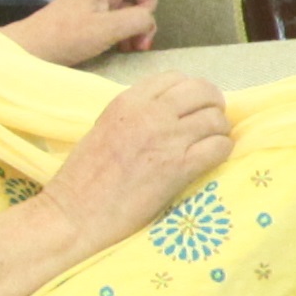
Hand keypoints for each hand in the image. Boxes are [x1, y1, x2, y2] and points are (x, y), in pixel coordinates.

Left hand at [0, 0, 157, 63]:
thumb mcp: (106, 29)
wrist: (25, 50)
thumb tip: (149, 21)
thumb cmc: (64, 38)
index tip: (140, 25)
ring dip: (131, 30)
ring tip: (128, 50)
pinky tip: (114, 49)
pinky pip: (109, 20)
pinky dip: (117, 33)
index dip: (149, 1)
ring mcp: (88, 4)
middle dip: (141, 20)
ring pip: (123, 10)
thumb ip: (136, 20)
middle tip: (139, 45)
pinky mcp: (81, 19)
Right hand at [42, 75, 232, 253]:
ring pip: (215, 118)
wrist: (73, 217)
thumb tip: (172, 109)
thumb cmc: (83, 179)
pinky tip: (211, 159)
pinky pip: (219, 146)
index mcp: (127, 102)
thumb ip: (136, 114)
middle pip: (202, 91)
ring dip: (218, 130)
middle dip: (212, 104)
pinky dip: (221, 151)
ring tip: (210, 143)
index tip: (190, 106)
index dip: (190, 91)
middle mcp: (149, 114)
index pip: (175, 78)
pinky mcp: (179, 166)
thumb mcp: (105, 129)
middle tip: (209, 121)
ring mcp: (167, 139)